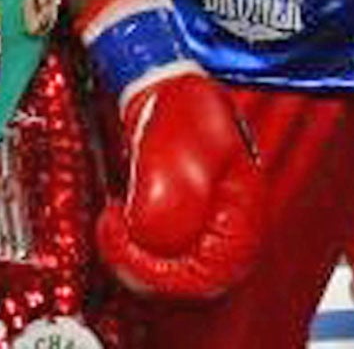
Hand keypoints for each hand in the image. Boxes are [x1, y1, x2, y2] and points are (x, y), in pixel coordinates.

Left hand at [80, 0, 259, 298]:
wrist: (155, 74)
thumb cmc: (177, 98)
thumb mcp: (178, 142)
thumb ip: (172, 193)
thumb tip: (151, 236)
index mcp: (241, 212)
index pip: (210, 275)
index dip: (160, 272)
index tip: (122, 238)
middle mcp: (226, 225)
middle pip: (189, 279)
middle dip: (143, 266)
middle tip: (111, 231)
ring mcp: (202, 222)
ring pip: (170, 267)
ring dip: (134, 255)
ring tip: (113, 222)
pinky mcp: (178, 215)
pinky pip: (156, 250)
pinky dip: (132, 242)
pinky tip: (117, 217)